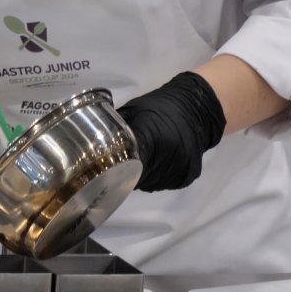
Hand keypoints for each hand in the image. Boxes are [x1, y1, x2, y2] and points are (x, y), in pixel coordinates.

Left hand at [117, 72, 226, 191]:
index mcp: (152, 138)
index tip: (107, 167)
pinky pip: (163, 183)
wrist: (196, 108)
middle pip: (138, 178)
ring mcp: (179, 170)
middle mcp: (169, 158)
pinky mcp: (187, 177)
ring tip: (140, 162)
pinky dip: (155, 177)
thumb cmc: (161, 106)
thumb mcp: (133, 111)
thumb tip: (94, 141)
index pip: (127, 164)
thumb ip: (116, 128)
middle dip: (126, 173)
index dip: (115, 168)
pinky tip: (155, 163)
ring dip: (141, 178)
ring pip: (150, 184)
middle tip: (120, 164)